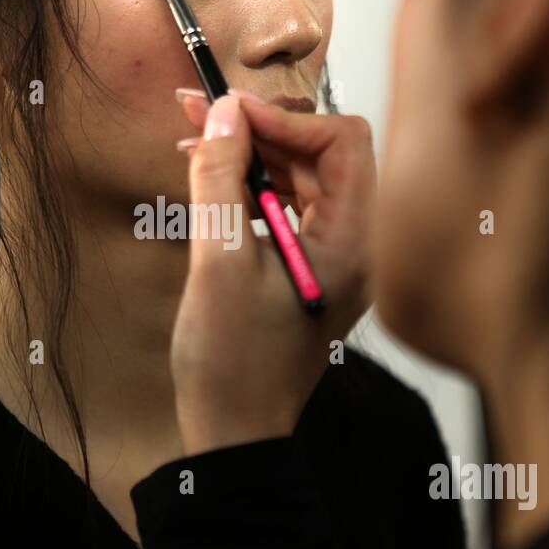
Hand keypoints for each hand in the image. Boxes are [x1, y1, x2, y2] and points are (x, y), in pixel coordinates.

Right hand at [171, 90, 376, 453]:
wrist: (233, 435)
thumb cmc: (231, 362)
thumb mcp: (217, 262)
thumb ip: (221, 179)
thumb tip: (222, 113)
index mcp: (350, 245)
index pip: (343, 143)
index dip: (286, 119)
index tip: (228, 114)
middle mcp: (353, 249)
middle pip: (323, 158)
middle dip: (263, 130)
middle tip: (199, 114)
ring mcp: (331, 263)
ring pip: (302, 181)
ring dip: (252, 156)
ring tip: (194, 142)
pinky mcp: (306, 274)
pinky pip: (287, 211)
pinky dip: (251, 189)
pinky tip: (210, 183)